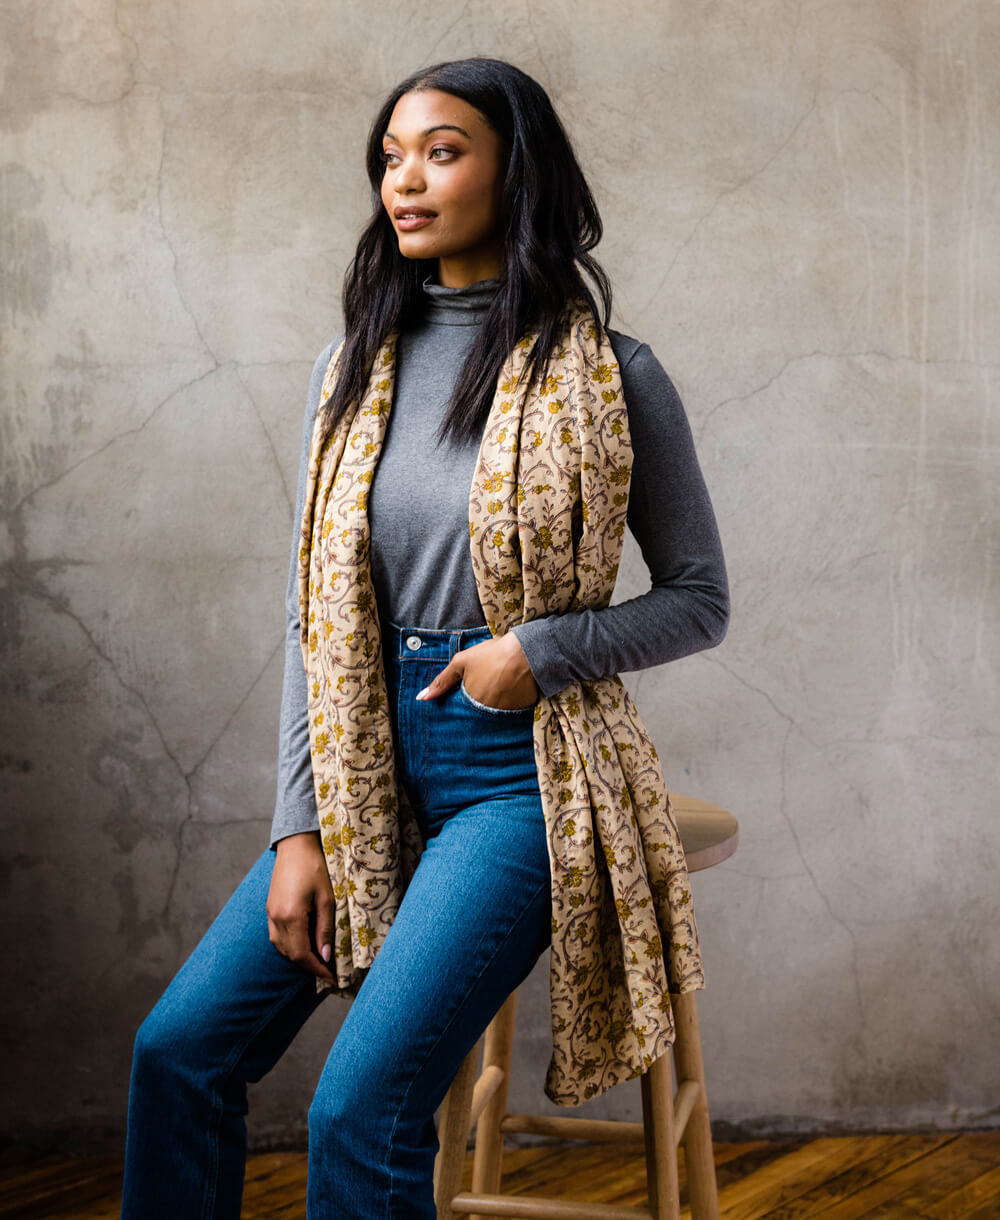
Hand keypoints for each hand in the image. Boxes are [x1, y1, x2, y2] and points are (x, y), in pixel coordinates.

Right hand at [267, 830, 335, 980]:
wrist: (295, 845)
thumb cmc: (315, 867)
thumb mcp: (326, 898)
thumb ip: (325, 928)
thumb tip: (325, 957)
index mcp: (290, 917)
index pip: (301, 955)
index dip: (317, 970)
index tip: (332, 979)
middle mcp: (276, 918)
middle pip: (290, 954)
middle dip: (309, 967)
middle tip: (328, 972)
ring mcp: (270, 914)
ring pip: (281, 948)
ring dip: (299, 957)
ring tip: (318, 960)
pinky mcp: (270, 909)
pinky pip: (277, 936)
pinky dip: (290, 946)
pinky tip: (304, 943)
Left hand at [416, 632, 538, 709]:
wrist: (525, 652)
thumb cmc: (491, 654)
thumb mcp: (461, 662)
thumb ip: (441, 681)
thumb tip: (420, 698)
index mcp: (471, 702)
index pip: (462, 711)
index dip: (465, 701)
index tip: (471, 690)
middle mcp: (488, 712)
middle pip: (479, 712)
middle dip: (480, 703)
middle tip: (488, 686)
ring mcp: (506, 713)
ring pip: (496, 713)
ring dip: (496, 703)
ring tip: (501, 685)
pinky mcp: (522, 711)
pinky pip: (512, 711)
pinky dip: (511, 703)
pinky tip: (512, 688)